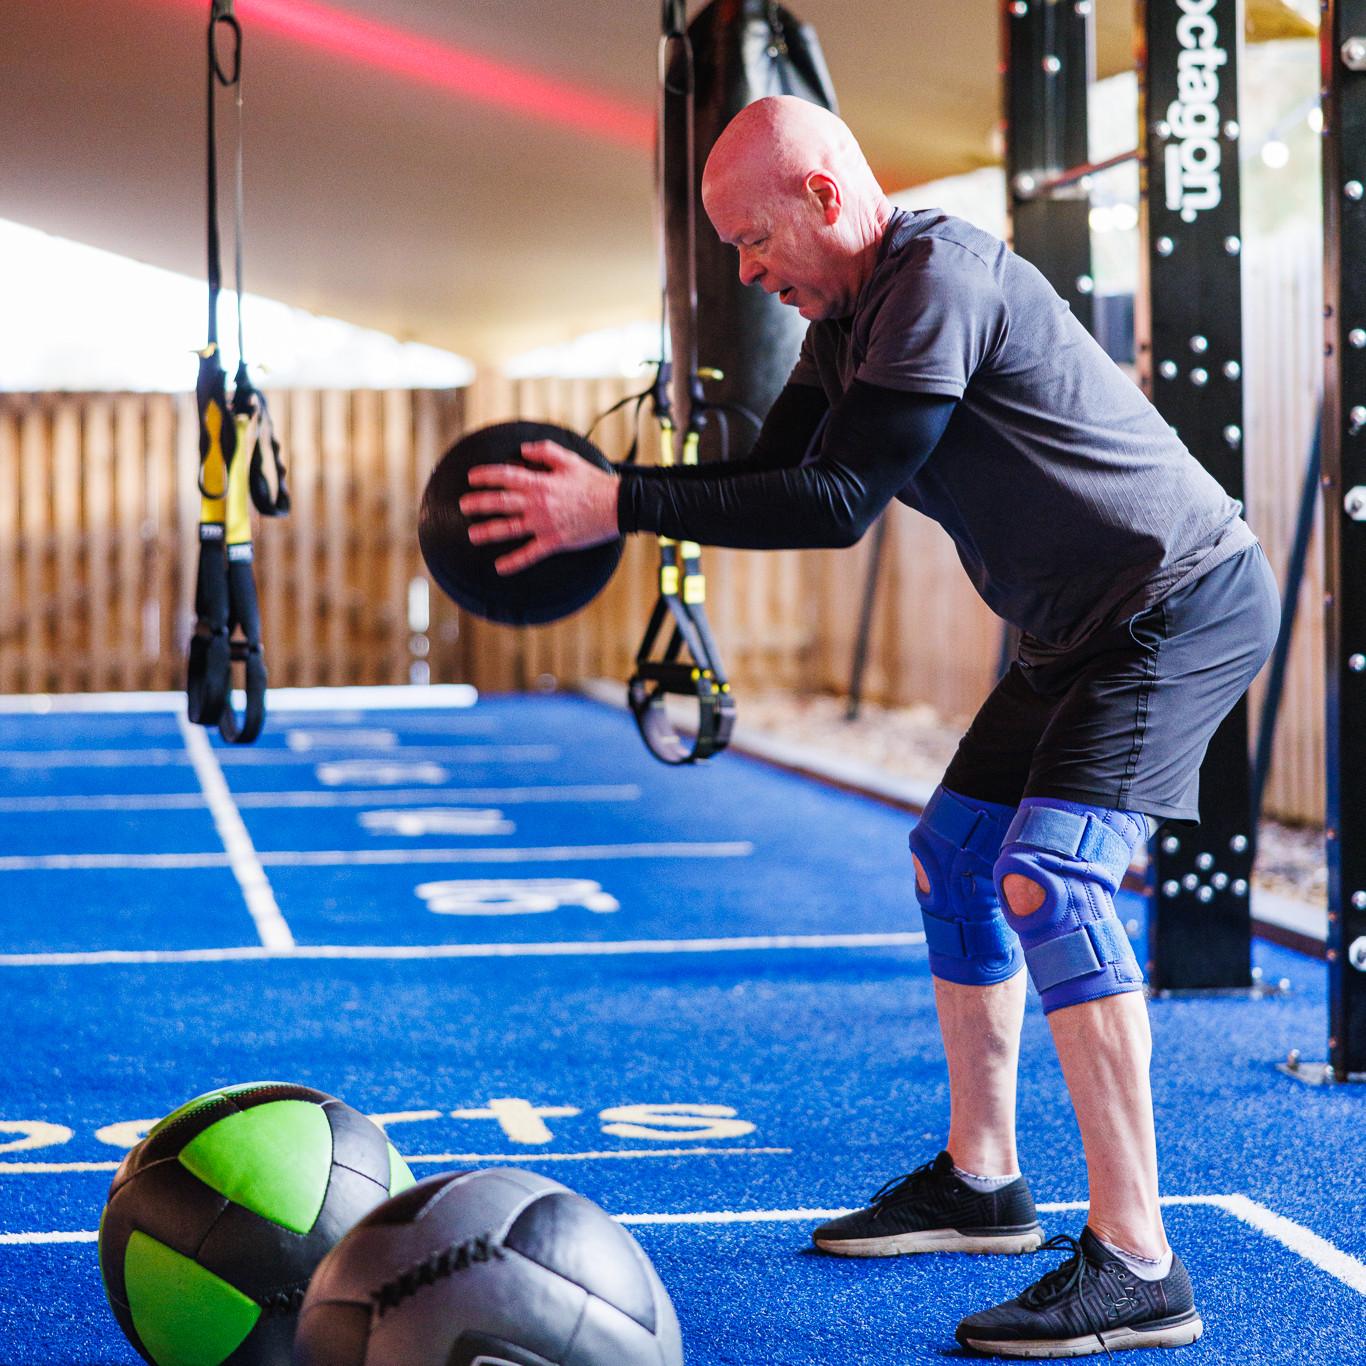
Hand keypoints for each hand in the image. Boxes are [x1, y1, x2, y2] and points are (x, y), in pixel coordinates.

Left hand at [460, 440, 619, 574]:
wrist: (616, 506)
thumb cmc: (594, 482)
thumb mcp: (569, 459)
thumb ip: (544, 452)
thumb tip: (524, 450)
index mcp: (539, 483)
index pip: (505, 476)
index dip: (485, 476)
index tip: (472, 478)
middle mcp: (537, 504)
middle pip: (500, 503)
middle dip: (478, 504)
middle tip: (464, 506)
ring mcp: (543, 525)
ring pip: (509, 529)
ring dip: (488, 532)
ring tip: (472, 535)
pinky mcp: (554, 542)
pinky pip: (530, 554)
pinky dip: (514, 562)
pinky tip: (500, 567)